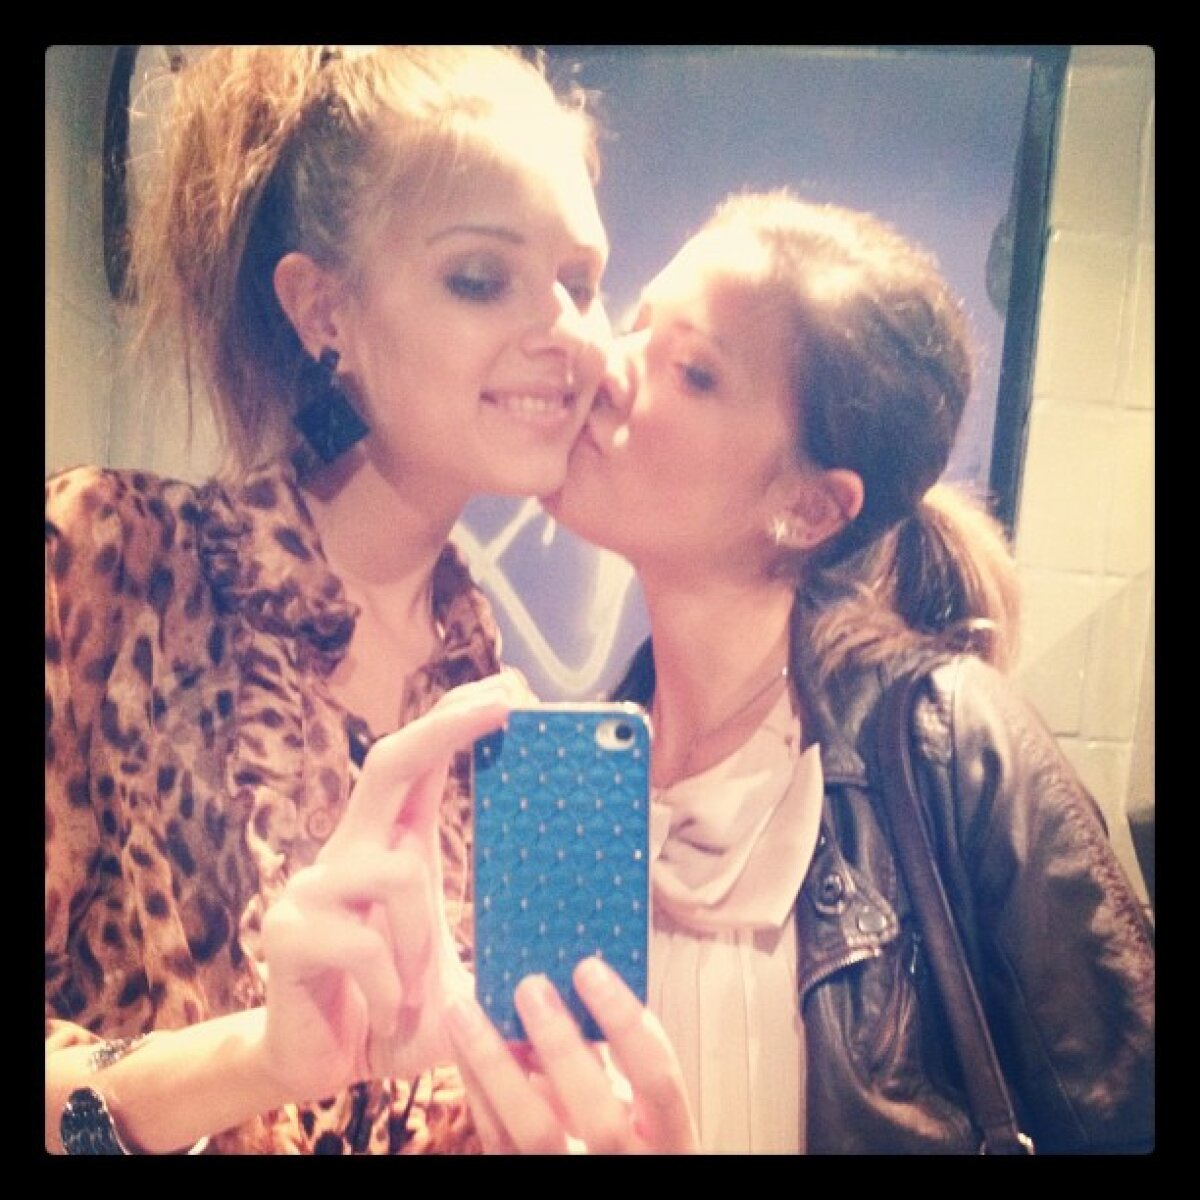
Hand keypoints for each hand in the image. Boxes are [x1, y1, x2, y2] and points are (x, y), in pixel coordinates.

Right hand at [259, 674, 520, 1100]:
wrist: (322, 1068)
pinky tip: (384, 1016)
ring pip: (396, 871)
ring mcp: (314, 887)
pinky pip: (363, 942)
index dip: (456, 719)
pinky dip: (390, 986)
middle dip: (445, 726)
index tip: (507, 690)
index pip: (420, 763)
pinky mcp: (288, 932)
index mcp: (393, 846)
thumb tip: (580, 926)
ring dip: (423, 939)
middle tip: (505, 705)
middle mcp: (351, 851)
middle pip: (388, 763)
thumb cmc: (396, 1009)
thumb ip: (495, 940)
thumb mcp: (459, 968)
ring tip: (415, 995)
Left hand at [448, 956, 698, 1153]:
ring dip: (495, 1065)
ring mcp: (575, 1177)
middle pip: (598, 1113)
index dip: (625, 1022)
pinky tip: (461, 1045)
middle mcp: (629, 1165)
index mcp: (670, 1137)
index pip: (658, 1078)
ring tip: (465, 1008)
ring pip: (535, 1133)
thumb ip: (615, 1058)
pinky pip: (499, 1140)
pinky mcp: (529, 1181)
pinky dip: (478, 1089)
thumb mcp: (639, 1104)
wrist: (603, 1173)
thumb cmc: (626, 1132)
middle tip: (530, 985)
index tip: (589, 967)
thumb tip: (568, 982)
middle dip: (561, 1045)